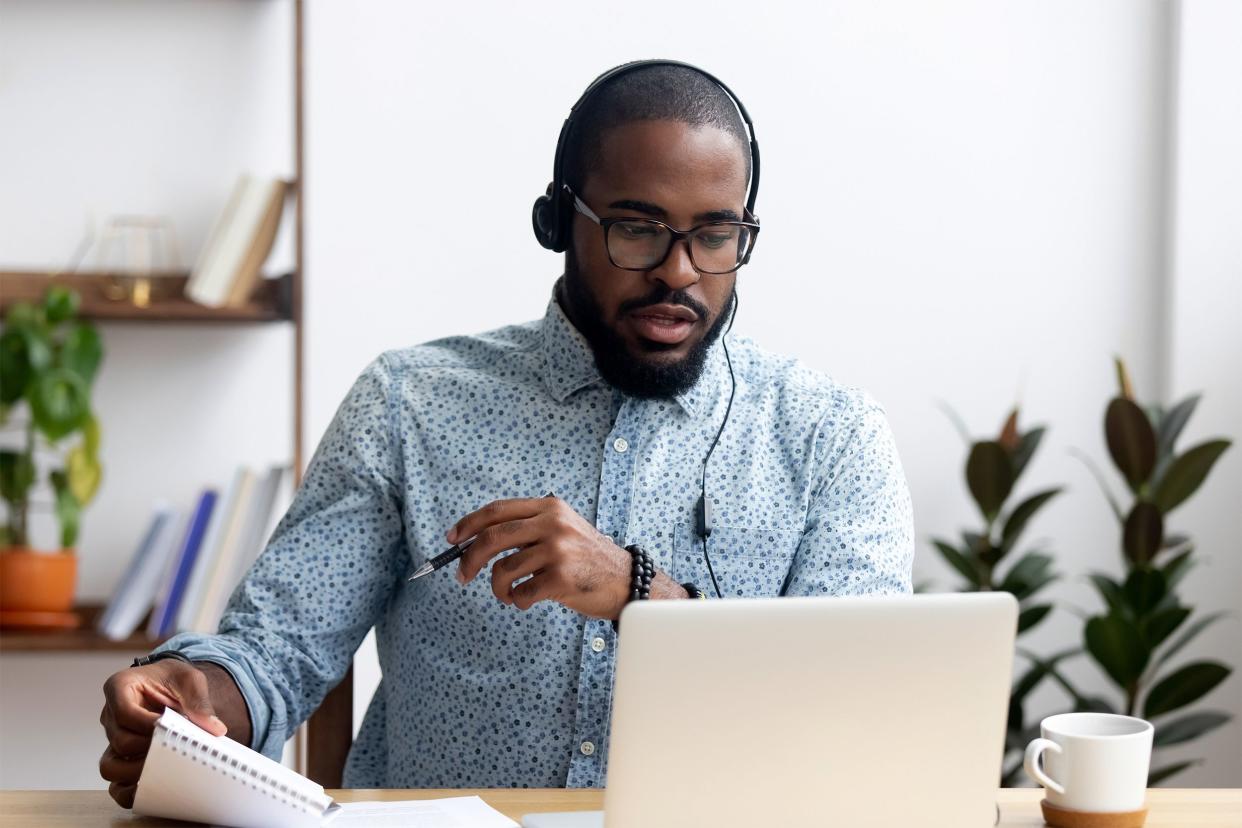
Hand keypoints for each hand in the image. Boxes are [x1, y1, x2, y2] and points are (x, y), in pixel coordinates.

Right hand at [99, 660, 226, 807]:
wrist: (171, 687)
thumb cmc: (174, 680)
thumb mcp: (189, 679)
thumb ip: (199, 700)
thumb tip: (214, 728)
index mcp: (120, 688)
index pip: (125, 712)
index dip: (147, 724)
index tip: (171, 728)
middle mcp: (111, 716)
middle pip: (120, 741)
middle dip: (149, 749)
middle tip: (175, 749)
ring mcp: (113, 739)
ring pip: (110, 766)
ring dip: (136, 773)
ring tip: (165, 770)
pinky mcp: (120, 758)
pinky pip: (115, 783)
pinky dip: (129, 791)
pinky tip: (152, 788)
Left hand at [450, 495, 633, 618]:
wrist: (626, 581)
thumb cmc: (587, 560)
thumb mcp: (562, 529)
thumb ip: (527, 529)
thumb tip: (476, 540)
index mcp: (550, 508)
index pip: (498, 510)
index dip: (469, 524)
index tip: (453, 539)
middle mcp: (553, 524)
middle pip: (492, 538)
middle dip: (469, 559)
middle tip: (462, 576)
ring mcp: (558, 551)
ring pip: (503, 570)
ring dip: (498, 589)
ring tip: (509, 594)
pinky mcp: (561, 578)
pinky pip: (520, 593)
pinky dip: (518, 601)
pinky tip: (529, 600)